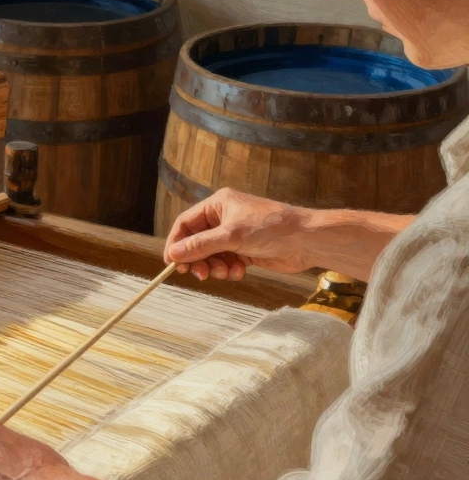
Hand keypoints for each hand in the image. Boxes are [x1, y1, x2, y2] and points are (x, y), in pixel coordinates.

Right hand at [164, 188, 312, 279]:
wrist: (307, 240)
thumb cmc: (272, 229)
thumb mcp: (231, 236)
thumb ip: (200, 246)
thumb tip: (173, 254)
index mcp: (218, 205)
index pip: (186, 223)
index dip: (176, 243)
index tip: (172, 263)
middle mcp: (224, 218)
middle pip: (197, 241)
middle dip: (198, 259)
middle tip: (200, 275)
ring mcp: (235, 234)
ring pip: (211, 254)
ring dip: (215, 266)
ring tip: (226, 272)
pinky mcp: (245, 249)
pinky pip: (226, 261)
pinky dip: (229, 269)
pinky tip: (240, 271)